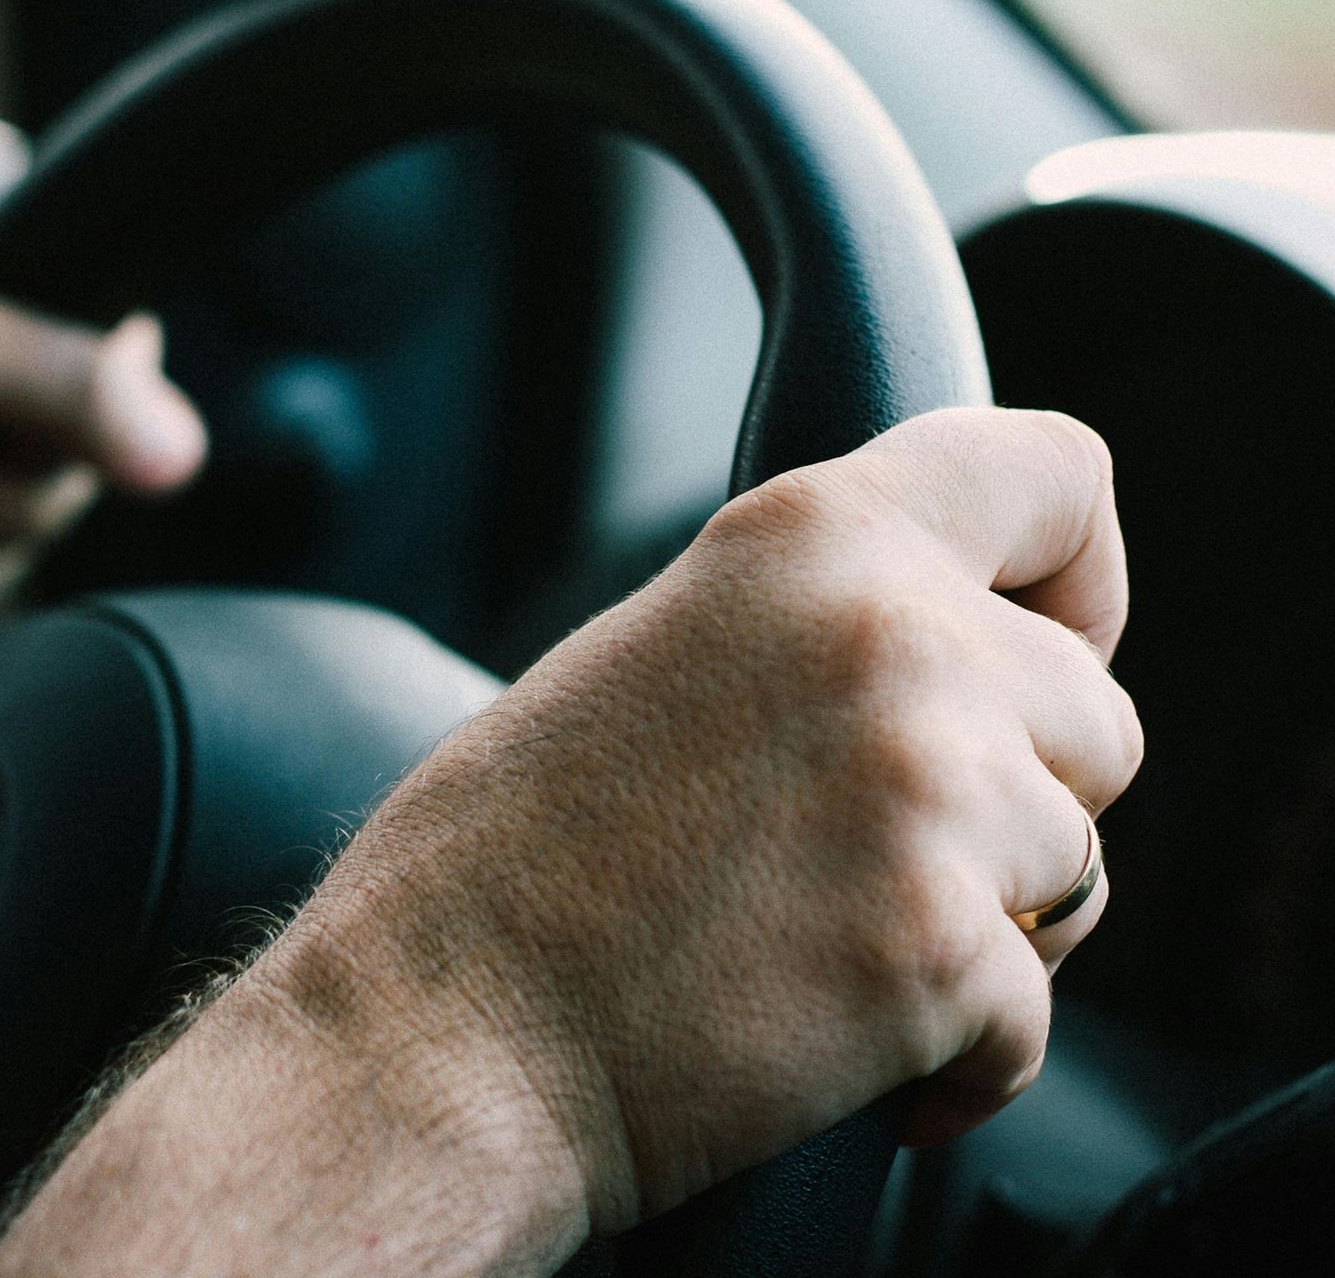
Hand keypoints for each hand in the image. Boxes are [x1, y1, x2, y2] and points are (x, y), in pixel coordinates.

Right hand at [0, 407, 1138, 1275]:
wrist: (431, 1035)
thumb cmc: (500, 864)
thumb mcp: (656, 654)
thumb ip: (811, 627)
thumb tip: (941, 663)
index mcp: (808, 540)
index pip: (1057, 475)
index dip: (1078, 574)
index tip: (1046, 646)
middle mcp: (892, 639)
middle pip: (1096, 717)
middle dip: (1020, 798)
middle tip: (886, 855)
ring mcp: (927, 794)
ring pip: (1079, 870)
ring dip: (990, 924)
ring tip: (835, 949)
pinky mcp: (940, 953)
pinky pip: (1033, 1014)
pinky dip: (957, 1053)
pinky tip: (843, 1049)